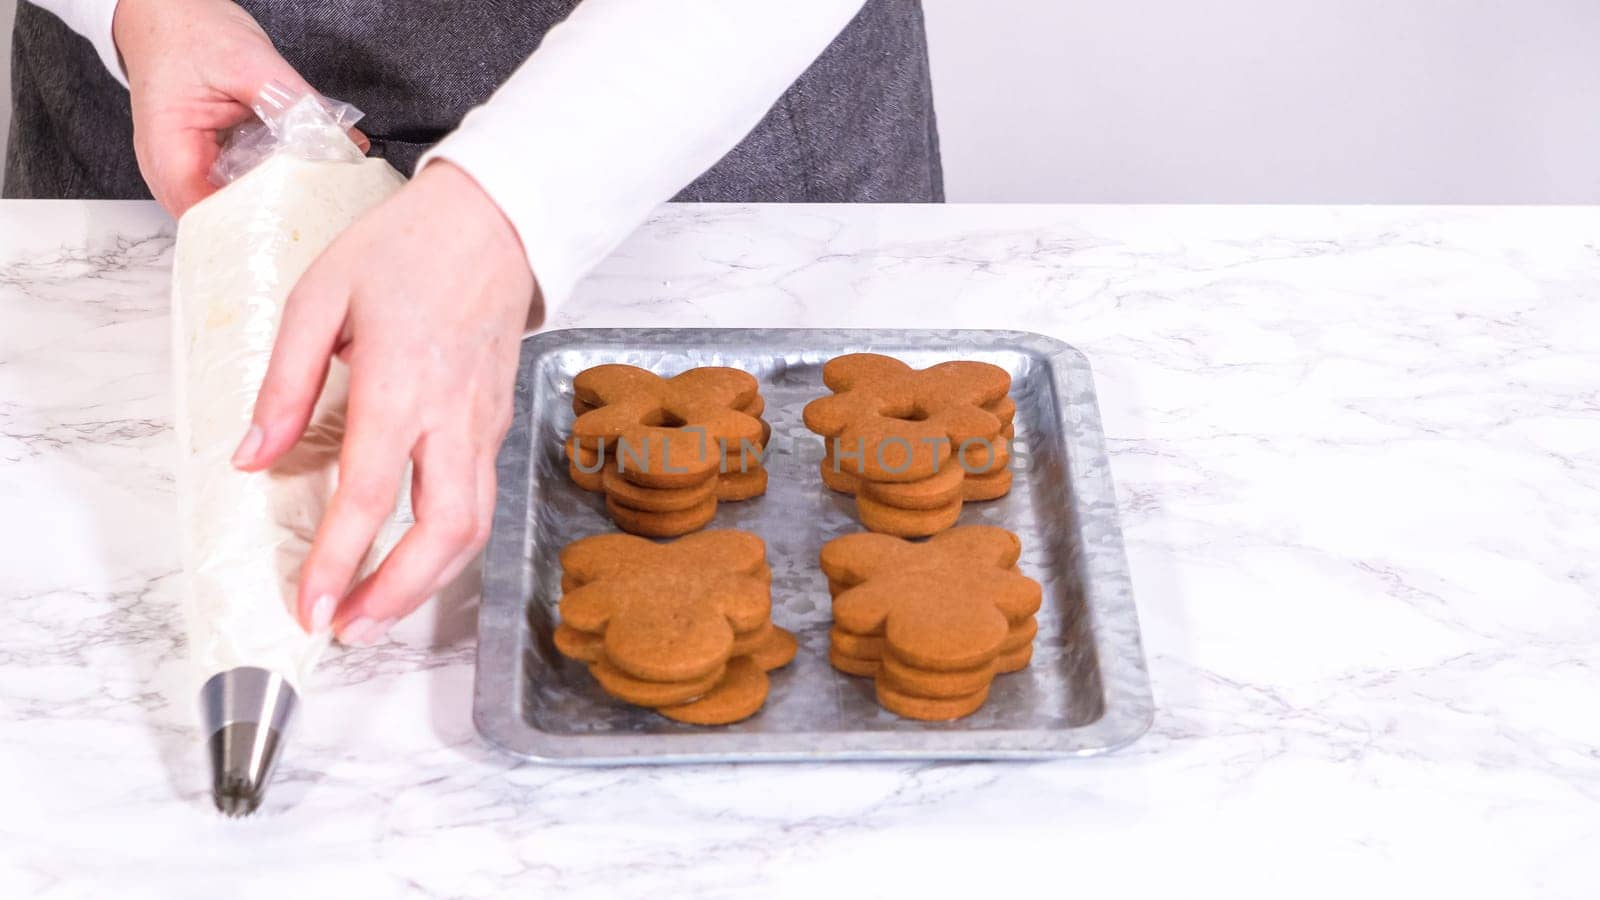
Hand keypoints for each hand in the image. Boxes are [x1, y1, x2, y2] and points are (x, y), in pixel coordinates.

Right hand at [113, 0, 367, 214]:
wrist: (164, 11)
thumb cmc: (188, 31)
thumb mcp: (247, 61)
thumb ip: (292, 103)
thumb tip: (338, 139)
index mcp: (168, 149)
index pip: (209, 215)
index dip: (254, 227)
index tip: (298, 223)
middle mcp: (170, 170)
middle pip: (221, 221)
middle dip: (270, 221)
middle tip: (319, 217)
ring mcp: (187, 169)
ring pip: (233, 207)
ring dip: (273, 205)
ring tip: (315, 200)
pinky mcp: (206, 162)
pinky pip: (239, 187)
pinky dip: (270, 184)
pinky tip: (301, 179)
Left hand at [232, 162, 535, 644]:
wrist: (494, 222)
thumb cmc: (407, 249)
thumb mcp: (319, 296)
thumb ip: (285, 384)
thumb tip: (253, 457)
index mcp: (401, 383)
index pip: (370, 494)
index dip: (339, 561)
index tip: (310, 607)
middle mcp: (452, 417)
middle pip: (441, 533)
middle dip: (397, 595)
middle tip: (350, 631)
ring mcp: (483, 424)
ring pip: (472, 528)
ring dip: (427, 583)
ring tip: (378, 611)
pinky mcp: (497, 424)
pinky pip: (479, 500)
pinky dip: (447, 546)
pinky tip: (413, 557)